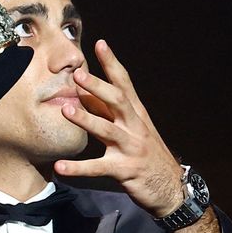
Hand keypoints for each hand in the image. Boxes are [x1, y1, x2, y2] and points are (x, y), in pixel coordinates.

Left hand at [54, 39, 183, 216]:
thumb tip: (84, 92)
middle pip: (118, 101)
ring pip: (107, 130)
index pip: (124, 83)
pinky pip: (98, 168)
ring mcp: (131, 148)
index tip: (100, 43)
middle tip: (78, 74)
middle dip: (98, 86)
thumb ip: (109, 111)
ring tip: (66, 109)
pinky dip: (78, 168)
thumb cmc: (146, 154)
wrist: (171, 188)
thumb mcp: (132, 128)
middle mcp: (135, 127)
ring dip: (86, 119)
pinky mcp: (125, 170)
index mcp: (136, 114)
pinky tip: (60, 167)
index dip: (112, 63)